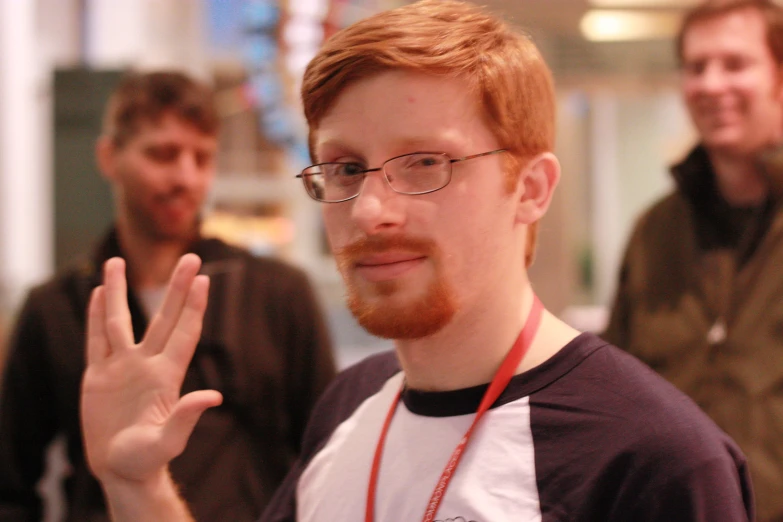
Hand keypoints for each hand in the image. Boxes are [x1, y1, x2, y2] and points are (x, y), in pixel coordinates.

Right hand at [81, 254, 222, 485]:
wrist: (121, 469)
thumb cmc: (148, 459)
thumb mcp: (168, 441)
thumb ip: (186, 417)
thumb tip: (214, 397)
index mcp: (167, 375)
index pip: (184, 333)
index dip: (193, 306)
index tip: (203, 279)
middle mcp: (147, 363)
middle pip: (163, 316)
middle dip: (175, 287)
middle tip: (189, 257)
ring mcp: (122, 367)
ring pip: (120, 320)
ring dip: (119, 290)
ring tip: (116, 260)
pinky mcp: (98, 376)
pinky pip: (96, 339)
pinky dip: (96, 316)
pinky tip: (98, 293)